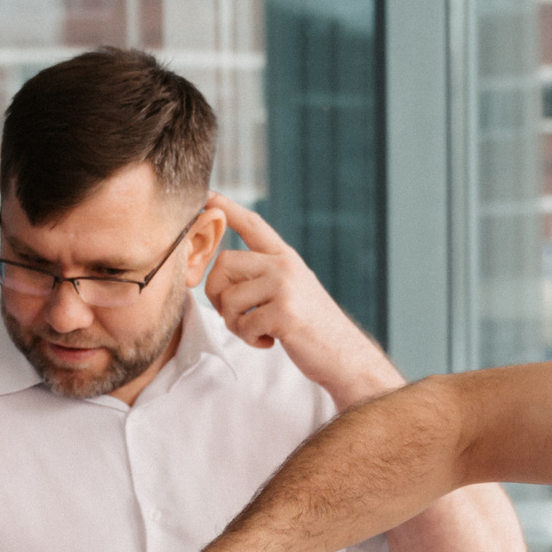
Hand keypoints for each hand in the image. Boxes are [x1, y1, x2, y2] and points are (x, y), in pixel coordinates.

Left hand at [203, 193, 397, 401]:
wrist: (345, 356)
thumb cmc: (311, 328)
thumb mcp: (292, 290)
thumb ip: (263, 275)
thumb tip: (219, 272)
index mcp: (286, 258)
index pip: (253, 225)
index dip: (228, 209)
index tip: (207, 196)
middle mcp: (285, 265)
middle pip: (224, 263)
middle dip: (216, 294)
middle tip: (232, 316)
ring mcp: (286, 287)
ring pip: (229, 298)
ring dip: (234, 324)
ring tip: (256, 331)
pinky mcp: (284, 312)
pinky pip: (243, 324)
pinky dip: (250, 340)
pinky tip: (269, 341)